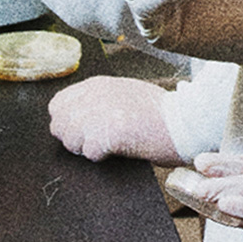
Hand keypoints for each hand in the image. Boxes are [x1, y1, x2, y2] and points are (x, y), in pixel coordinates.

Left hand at [49, 76, 181, 165]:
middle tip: (97, 141)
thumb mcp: (125, 92)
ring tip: (112, 145)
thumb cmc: (160, 112)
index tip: (83, 129)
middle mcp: (93, 96)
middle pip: (59, 125)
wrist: (184, 120)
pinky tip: (119, 149)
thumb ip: (99, 100)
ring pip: (70, 142)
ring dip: (87, 149)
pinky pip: (89, 154)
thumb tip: (79, 116)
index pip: (58, 105)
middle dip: (74, 138)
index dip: (68, 121)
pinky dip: (102, 157)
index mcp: (97, 84)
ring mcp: (98, 114)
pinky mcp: (105, 134)